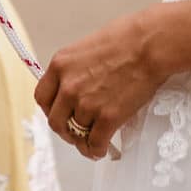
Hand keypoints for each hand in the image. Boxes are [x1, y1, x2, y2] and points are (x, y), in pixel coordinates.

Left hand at [35, 6, 166, 159]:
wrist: (148, 46)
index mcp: (59, 66)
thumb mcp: (84, 49)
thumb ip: (73, 70)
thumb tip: (73, 88)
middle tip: (74, 133)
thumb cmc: (124, 40)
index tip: (59, 114)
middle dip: (64, 130)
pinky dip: (96, 150)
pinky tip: (100, 150)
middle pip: (55, 120)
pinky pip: (95, 142)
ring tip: (91, 142)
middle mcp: (68, 86)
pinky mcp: (108, 117)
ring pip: (76, 133)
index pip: (42, 97)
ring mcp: (86, 103)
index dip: (50, 110)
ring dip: (83, 140)